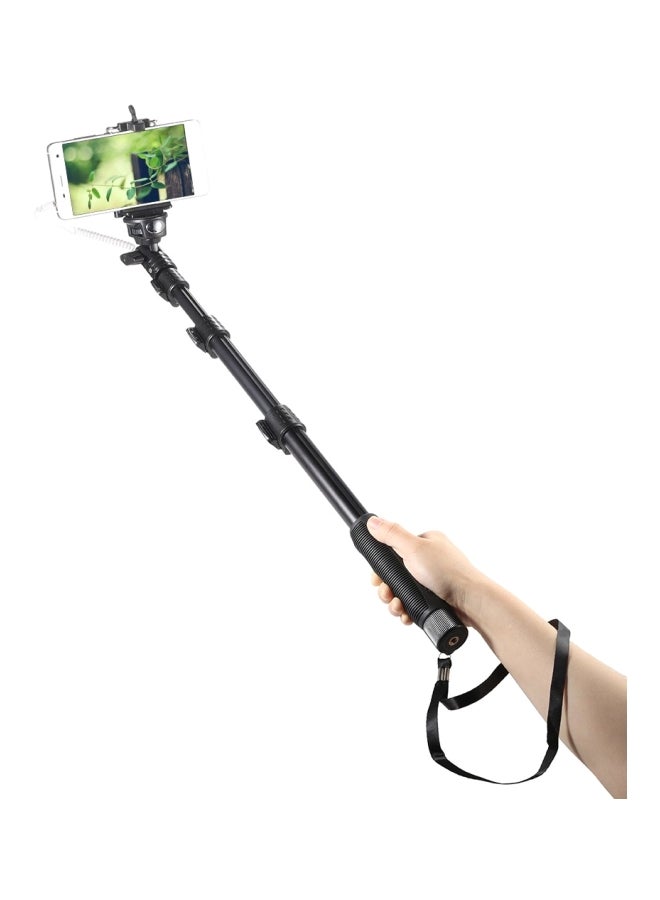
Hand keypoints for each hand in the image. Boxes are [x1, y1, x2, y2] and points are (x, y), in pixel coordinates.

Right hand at [367, 516, 483, 627]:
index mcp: (424, 544)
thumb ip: (392, 535)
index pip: (393, 552)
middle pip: (394, 575)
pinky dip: (406, 611)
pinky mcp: (433, 600)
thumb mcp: (415, 548)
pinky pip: (412, 605)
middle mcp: (427, 561)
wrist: (471, 602)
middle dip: (387, 588)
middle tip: (387, 594)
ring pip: (401, 592)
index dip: (381, 567)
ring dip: (394, 602)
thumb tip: (372, 521)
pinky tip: (406, 615)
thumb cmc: (449, 572)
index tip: (376, 578)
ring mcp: (430, 582)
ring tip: (398, 607)